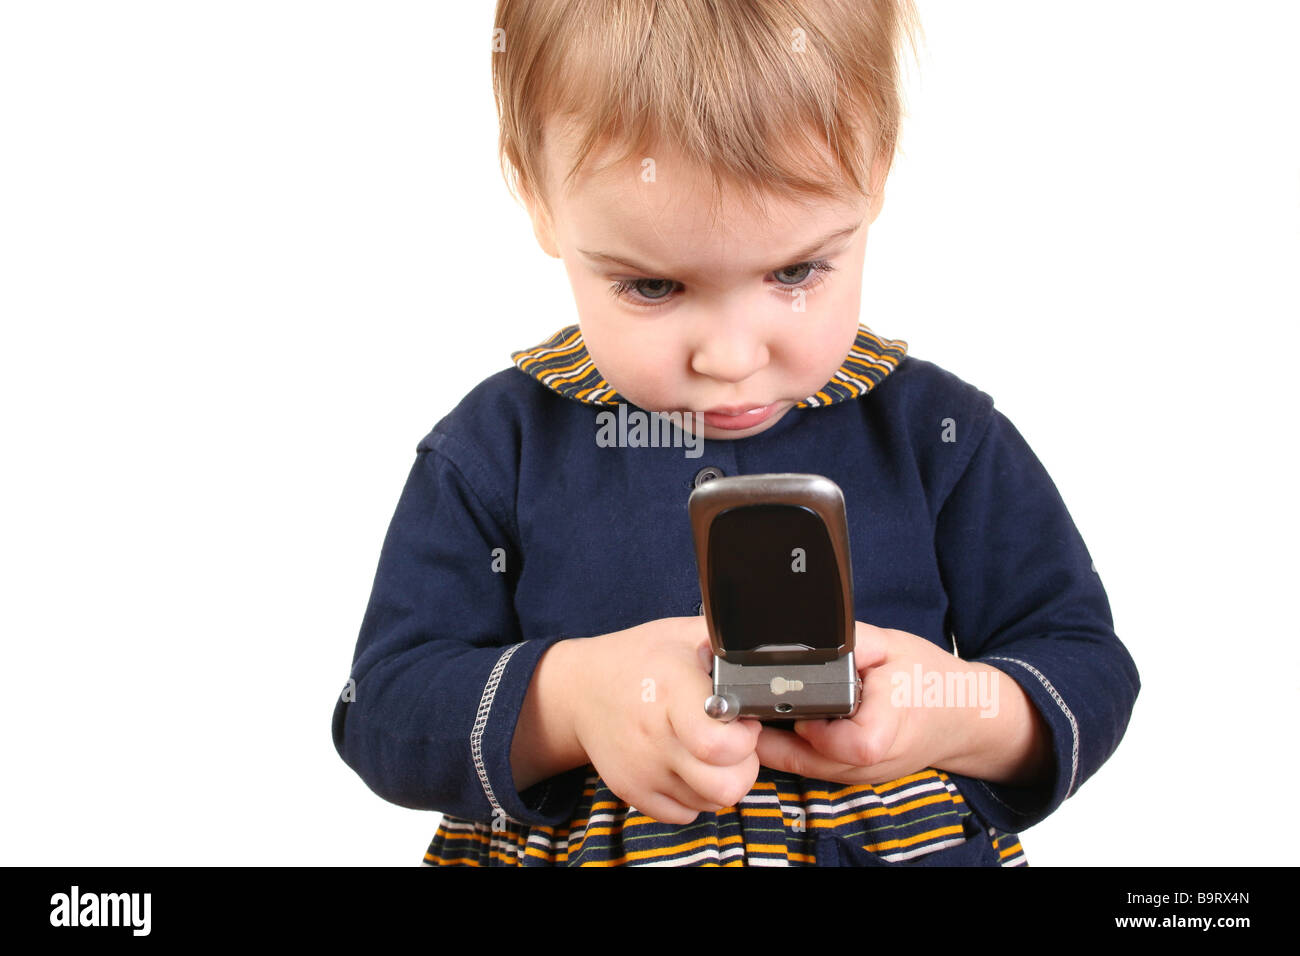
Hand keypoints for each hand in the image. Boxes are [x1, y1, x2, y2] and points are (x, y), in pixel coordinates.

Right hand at [571, 617, 762, 824]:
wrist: (580, 689)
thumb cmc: (639, 659)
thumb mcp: (682, 634)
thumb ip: (726, 641)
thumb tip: (768, 646)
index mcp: (672, 694)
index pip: (720, 745)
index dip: (745, 738)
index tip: (743, 720)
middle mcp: (654, 738)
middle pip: (725, 786)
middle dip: (743, 766)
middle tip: (733, 741)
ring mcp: (641, 770)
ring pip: (711, 804)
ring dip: (721, 781)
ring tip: (709, 751)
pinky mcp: (632, 792)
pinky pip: (685, 814)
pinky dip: (695, 795)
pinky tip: (687, 764)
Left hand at [755, 622, 983, 784]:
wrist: (964, 717)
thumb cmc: (929, 678)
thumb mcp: (891, 644)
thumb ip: (849, 640)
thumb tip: (806, 633)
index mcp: (892, 722)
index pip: (856, 745)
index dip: (820, 730)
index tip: (802, 709)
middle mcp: (876, 758)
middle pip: (816, 762)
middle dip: (776, 737)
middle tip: (752, 709)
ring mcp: (864, 773)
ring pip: (806, 770)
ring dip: (776, 745)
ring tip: (756, 715)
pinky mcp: (854, 776)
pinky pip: (812, 770)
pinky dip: (791, 750)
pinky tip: (775, 727)